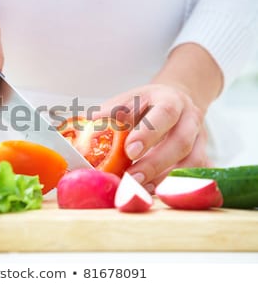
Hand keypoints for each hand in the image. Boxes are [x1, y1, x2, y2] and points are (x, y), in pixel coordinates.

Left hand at [94, 43, 222, 192]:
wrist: (177, 101)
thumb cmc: (147, 104)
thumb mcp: (129, 100)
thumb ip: (111, 111)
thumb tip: (89, 122)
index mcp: (171, 100)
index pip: (165, 114)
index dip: (149, 134)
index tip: (129, 151)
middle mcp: (190, 119)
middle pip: (180, 142)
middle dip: (155, 163)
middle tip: (132, 179)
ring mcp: (200, 139)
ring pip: (192, 163)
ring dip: (166, 179)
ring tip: (141, 190)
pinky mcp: (202, 156)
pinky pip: (196, 176)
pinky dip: (177, 187)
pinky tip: (155, 193)